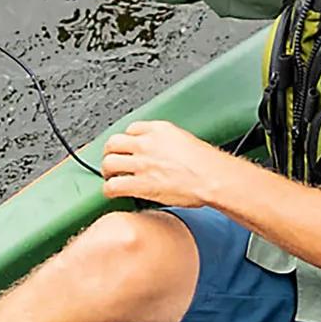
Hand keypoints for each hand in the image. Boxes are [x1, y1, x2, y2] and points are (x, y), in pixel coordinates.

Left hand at [98, 119, 237, 209]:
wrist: (213, 177)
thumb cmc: (207, 163)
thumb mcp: (185, 140)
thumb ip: (168, 142)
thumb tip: (164, 151)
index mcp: (158, 130)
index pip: (131, 128)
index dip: (127, 140)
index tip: (128, 147)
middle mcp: (146, 144)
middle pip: (113, 143)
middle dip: (111, 153)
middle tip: (113, 160)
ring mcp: (141, 164)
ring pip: (109, 163)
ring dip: (108, 171)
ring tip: (111, 177)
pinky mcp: (140, 184)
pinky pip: (113, 186)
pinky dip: (109, 190)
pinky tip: (112, 192)